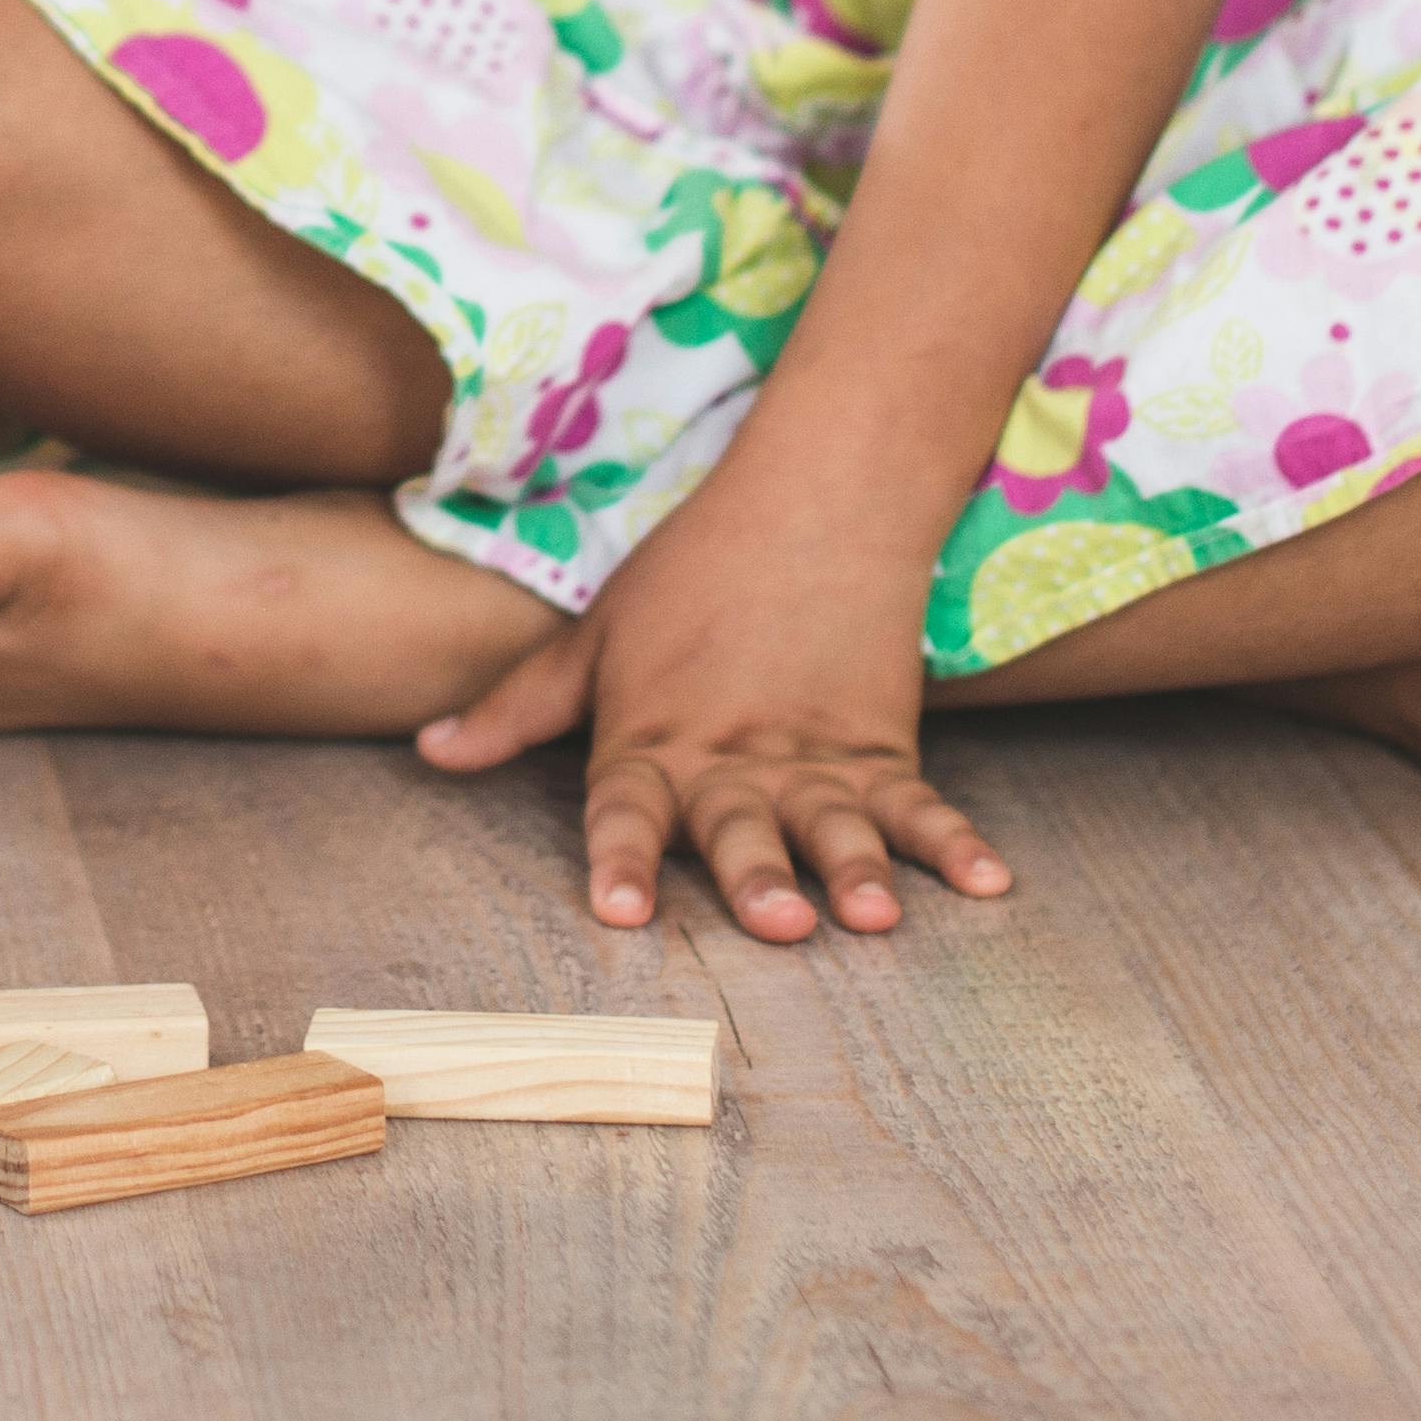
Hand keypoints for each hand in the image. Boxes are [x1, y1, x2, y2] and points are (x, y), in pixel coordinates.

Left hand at [416, 500, 1009, 943]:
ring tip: (876, 916)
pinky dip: (955, 842)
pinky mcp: (879, 745)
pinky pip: (920, 801)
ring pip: (835, 821)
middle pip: (742, 825)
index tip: (618, 913)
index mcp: (653, 738)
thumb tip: (430, 751)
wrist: (808, 498)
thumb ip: (517, 709)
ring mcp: (814, 755)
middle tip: (779, 921)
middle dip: (757, 875)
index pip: (626, 806)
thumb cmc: (687, 577)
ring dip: (857, 869)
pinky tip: (990, 883)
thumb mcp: (592, 638)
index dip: (623, 859)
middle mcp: (733, 758)